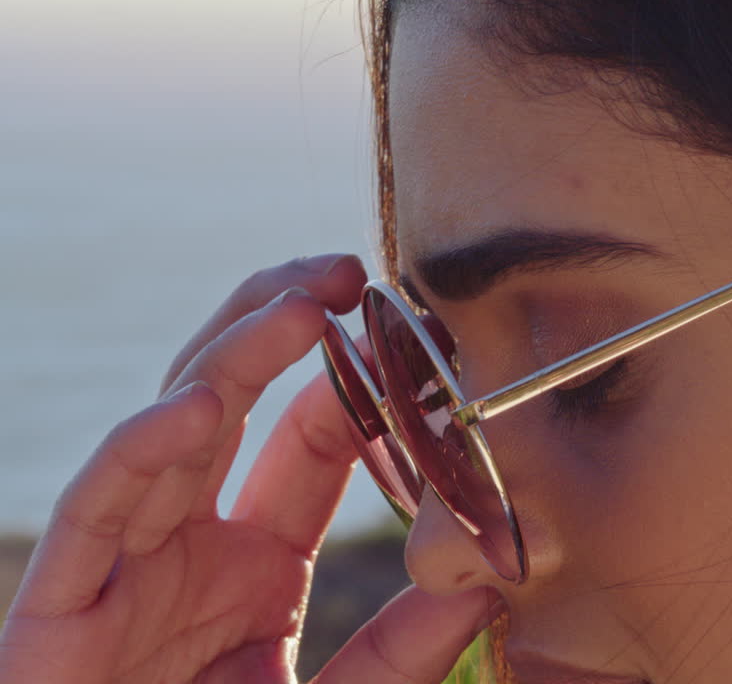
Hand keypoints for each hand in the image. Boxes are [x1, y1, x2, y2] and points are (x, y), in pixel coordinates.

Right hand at [0, 255, 500, 683]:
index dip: (350, 385)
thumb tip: (487, 581)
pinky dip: (136, 455)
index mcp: (253, 564)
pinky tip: (198, 404)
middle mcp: (186, 549)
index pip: (303, 446)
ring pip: (167, 432)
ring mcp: (122, 570)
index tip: (405, 337)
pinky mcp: (59, 614)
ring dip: (228, 358)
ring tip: (298, 306)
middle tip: (347, 271)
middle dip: (280, 325)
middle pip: (228, 403)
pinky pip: (92, 518)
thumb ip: (404, 651)